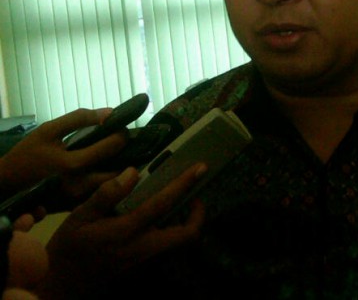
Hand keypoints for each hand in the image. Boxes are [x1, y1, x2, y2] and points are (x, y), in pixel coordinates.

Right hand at [0, 108, 126, 202]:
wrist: (8, 183)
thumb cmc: (28, 154)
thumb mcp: (49, 131)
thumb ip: (79, 119)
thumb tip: (110, 113)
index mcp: (73, 165)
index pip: (111, 148)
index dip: (121, 134)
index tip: (122, 128)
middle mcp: (80, 186)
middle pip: (119, 172)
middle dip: (127, 156)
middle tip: (126, 145)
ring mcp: (80, 199)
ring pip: (114, 185)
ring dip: (122, 169)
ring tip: (121, 155)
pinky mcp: (78, 206)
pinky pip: (103, 194)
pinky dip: (110, 181)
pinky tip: (108, 168)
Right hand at [37, 164, 206, 298]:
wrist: (60, 287)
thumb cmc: (68, 248)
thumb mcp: (78, 217)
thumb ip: (106, 194)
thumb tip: (132, 172)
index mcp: (126, 232)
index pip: (162, 204)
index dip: (183, 184)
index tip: (199, 168)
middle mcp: (142, 249)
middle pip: (186, 235)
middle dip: (198, 214)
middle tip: (196, 195)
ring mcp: (146, 261)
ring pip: (180, 244)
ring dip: (188, 224)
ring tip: (184, 203)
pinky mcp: (144, 268)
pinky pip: (168, 249)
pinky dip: (174, 232)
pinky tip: (163, 219)